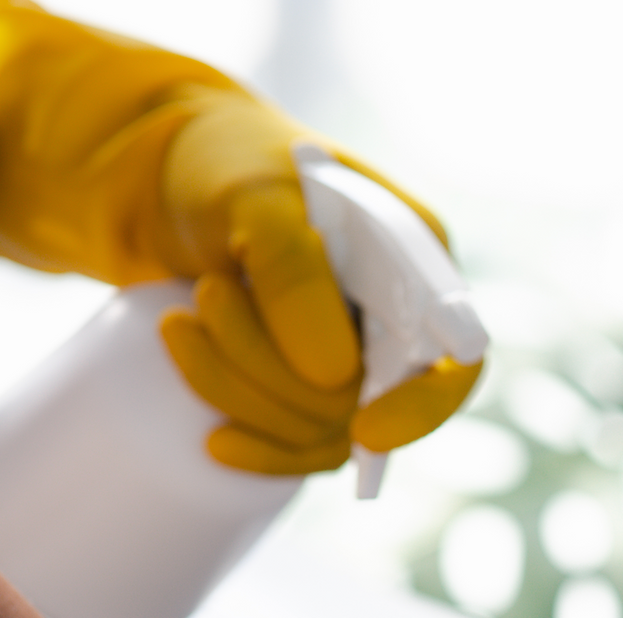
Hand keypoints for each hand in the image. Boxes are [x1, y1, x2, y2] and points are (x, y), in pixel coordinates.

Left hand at [0, 0, 479, 474]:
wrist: (164, 179)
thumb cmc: (223, 164)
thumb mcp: (252, 196)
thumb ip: (294, 273)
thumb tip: (334, 378)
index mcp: (416, 259)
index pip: (458, 356)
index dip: (423, 404)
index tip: (366, 430)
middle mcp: (401, 318)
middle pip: (373, 402)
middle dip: (273, 368)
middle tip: (206, 293)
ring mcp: (356, 361)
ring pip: (325, 431)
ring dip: (240, 388)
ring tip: (179, 322)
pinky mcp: (308, 391)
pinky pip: (300, 449)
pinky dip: (254, 444)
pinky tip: (212, 439)